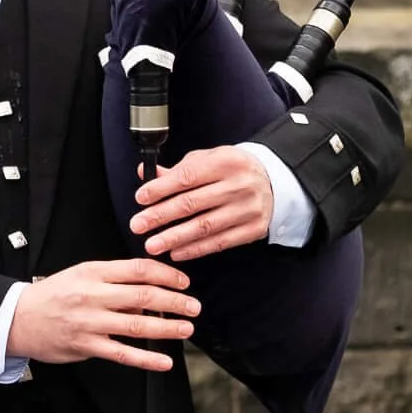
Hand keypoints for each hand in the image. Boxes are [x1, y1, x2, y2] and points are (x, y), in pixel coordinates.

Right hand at [4, 258, 197, 371]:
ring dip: (167, 327)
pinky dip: (146, 358)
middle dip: (175, 301)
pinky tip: (165, 361)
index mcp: (92, 272)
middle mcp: (92, 295)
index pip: (138, 269)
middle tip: (195, 306)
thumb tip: (149, 292)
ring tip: (187, 329)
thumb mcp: (81, 275)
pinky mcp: (85, 346)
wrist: (17, 318)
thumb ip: (113, 280)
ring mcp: (89, 322)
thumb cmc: (53, 295)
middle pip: (143, 295)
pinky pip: (122, 353)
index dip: (166, 274)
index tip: (183, 282)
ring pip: (136, 324)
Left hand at [132, 146, 273, 261]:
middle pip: (192, 204)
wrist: (273, 182)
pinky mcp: (253, 229)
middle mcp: (238, 185)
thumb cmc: (232, 169)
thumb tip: (145, 173)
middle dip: (160, 216)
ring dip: (174, 238)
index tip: (140, 199)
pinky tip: (177, 252)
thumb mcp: (207, 160)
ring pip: (204, 226)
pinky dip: (196, 249)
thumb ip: (177, 170)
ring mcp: (248, 209)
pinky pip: (220, 242)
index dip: (161, 189)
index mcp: (225, 162)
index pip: (186, 177)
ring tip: (152, 245)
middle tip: (138, 225)